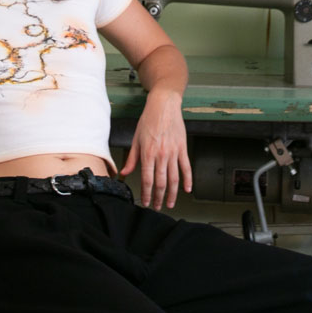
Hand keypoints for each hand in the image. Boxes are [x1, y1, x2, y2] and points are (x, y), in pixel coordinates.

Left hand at [121, 92, 191, 208]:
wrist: (164, 105)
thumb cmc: (149, 120)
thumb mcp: (136, 139)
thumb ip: (132, 158)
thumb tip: (124, 173)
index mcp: (148, 153)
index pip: (147, 180)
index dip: (146, 194)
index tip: (146, 202)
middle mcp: (161, 155)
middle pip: (161, 182)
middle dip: (159, 198)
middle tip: (158, 207)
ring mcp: (173, 152)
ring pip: (174, 178)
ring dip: (172, 193)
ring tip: (170, 203)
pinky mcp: (182, 148)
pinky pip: (186, 167)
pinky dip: (188, 179)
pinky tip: (187, 189)